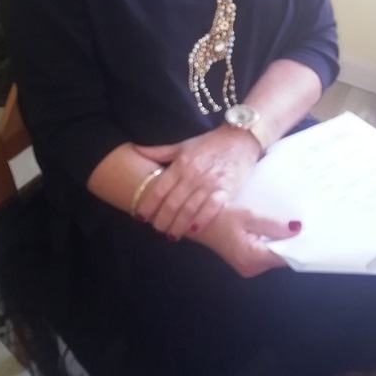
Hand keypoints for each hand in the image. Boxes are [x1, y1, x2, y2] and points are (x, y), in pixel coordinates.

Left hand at [133, 126, 260, 238]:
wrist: (240, 139)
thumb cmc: (209, 144)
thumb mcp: (182, 146)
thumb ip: (159, 151)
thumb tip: (135, 149)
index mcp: (180, 164)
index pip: (158, 189)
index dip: (148, 205)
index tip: (141, 217)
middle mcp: (193, 175)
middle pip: (172, 203)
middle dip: (162, 220)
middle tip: (157, 230)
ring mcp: (210, 183)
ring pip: (189, 209)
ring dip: (178, 225)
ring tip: (172, 236)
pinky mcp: (226, 189)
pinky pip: (211, 208)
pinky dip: (201, 220)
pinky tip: (194, 229)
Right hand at [191, 205, 296, 277]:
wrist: (196, 221)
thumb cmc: (218, 216)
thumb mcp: (247, 215)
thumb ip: (272, 223)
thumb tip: (297, 228)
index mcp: (252, 258)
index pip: (285, 257)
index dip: (298, 244)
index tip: (309, 230)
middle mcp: (252, 268)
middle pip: (281, 257)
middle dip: (291, 242)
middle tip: (301, 222)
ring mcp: (249, 267)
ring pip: (275, 255)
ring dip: (282, 241)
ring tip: (289, 223)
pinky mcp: (247, 261)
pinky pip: (267, 254)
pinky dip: (272, 242)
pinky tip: (275, 229)